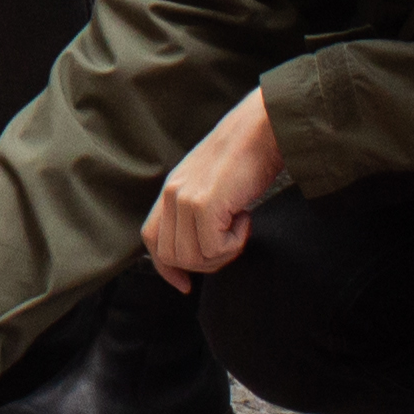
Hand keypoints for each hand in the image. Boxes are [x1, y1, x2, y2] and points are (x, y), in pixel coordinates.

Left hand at [142, 88, 287, 287]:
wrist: (262, 128)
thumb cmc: (247, 155)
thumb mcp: (210, 182)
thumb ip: (196, 208)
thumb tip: (199, 248)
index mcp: (170, 190)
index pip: (151, 239)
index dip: (166, 268)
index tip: (185, 285)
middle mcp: (171, 194)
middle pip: (171, 256)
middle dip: (204, 263)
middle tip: (230, 241)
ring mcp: (185, 199)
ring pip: (192, 258)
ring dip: (222, 254)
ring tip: (239, 226)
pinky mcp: (204, 204)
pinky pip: (214, 248)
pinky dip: (235, 243)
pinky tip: (246, 218)